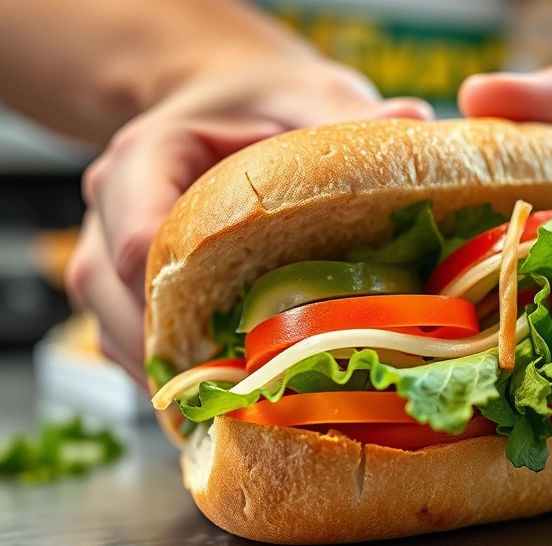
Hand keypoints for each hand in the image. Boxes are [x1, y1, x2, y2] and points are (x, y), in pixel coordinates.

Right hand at [66, 56, 432, 382]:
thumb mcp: (313, 98)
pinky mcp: (120, 288)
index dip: (193, 309)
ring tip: (243, 410)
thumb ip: (351, 116)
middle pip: (119, 305)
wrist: (230, 103)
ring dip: (175, 379)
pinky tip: (227, 396)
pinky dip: (173, 377)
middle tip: (257, 402)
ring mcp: (105, 253)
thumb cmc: (270, 103)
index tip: (257, 352)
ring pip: (116, 336)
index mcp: (144, 158)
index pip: (144, 246)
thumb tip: (416, 119)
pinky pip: (128, 347)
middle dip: (185, 359)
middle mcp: (108, 209)